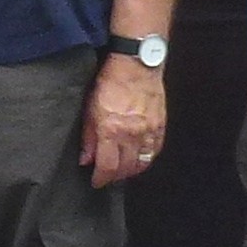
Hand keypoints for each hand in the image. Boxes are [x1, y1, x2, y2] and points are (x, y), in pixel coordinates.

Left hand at [81, 52, 167, 188]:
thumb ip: (88, 137)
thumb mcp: (90, 109)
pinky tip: (139, 159)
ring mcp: (148, 131)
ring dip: (131, 171)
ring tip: (122, 171)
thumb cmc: (110, 82)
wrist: (136, 65)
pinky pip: (155, 151)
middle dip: (115, 177)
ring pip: (142, 163)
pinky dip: (147, 159)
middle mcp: (132, 134)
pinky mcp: (160, 125)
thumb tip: (86, 159)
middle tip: (107, 177)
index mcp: (112, 131)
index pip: (107, 167)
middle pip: (125, 169)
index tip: (96, 182)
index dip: (100, 179)